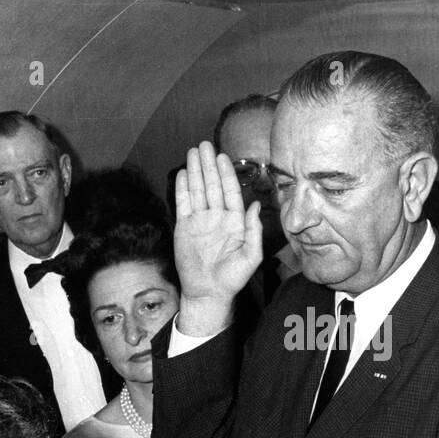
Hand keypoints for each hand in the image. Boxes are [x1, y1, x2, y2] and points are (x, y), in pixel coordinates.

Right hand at [174, 142, 263, 335]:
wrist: (208, 292)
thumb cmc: (233, 278)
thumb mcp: (251, 257)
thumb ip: (254, 231)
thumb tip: (255, 205)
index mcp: (235, 221)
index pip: (230, 192)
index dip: (226, 174)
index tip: (222, 156)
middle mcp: (217, 217)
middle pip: (212, 185)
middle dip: (208, 164)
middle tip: (205, 144)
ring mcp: (200, 221)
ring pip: (198, 190)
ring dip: (196, 170)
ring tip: (193, 151)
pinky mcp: (185, 227)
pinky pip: (183, 203)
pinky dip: (183, 188)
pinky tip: (184, 173)